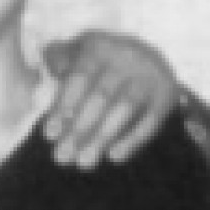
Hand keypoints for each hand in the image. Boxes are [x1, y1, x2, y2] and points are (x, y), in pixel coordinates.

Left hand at [41, 29, 179, 166]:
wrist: (151, 56)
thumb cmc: (102, 62)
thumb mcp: (80, 53)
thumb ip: (60, 61)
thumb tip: (43, 70)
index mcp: (99, 47)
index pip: (78, 78)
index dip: (64, 106)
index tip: (50, 135)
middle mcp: (126, 57)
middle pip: (100, 96)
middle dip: (79, 129)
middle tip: (63, 157)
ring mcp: (149, 74)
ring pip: (125, 108)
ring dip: (102, 138)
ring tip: (84, 163)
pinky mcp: (167, 93)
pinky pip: (151, 119)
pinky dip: (133, 140)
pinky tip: (114, 157)